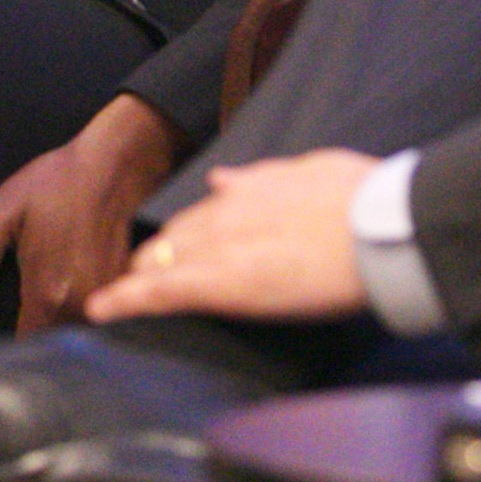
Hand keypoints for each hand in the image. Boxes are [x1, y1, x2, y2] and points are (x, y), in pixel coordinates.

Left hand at [0, 93, 186, 331]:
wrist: (117, 163)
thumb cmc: (60, 183)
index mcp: (46, 294)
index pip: (24, 346)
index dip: (10, 345)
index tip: (5, 329)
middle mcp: (82, 305)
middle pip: (52, 340)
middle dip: (38, 328)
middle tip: (30, 293)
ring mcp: (108, 299)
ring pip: (77, 328)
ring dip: (64, 318)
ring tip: (57, 279)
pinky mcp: (125, 288)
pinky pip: (101, 312)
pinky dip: (88, 304)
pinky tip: (79, 275)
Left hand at [84, 148, 374, 325]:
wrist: (379, 225)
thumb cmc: (363, 201)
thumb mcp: (311, 172)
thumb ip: (265, 178)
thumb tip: (225, 179)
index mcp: (252, 191)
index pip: (205, 213)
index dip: (188, 235)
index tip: (177, 247)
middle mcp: (226, 213)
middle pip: (178, 237)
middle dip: (160, 255)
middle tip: (144, 276)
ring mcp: (218, 247)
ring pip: (163, 260)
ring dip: (141, 275)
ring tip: (118, 296)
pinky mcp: (218, 282)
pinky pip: (160, 292)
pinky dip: (127, 299)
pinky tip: (102, 309)